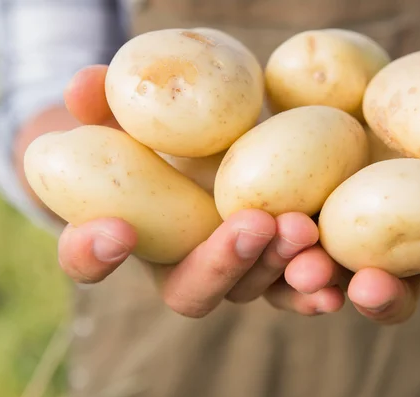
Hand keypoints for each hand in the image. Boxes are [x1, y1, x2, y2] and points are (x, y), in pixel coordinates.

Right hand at [57, 65, 345, 316]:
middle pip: (192, 290)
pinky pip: (293, 287)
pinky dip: (312, 289)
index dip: (92, 254)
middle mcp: (180, 267)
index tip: (116, 229)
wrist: (209, 143)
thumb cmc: (160, 134)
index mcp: (129, 237)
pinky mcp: (276, 263)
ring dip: (278, 267)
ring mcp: (232, 271)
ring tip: (302, 232)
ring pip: (251, 289)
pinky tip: (333, 283)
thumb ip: (102, 103)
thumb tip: (86, 82)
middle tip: (251, 225)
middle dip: (222, 263)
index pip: (89, 260)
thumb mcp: (127, 112)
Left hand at [279, 109, 419, 323]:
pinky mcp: (297, 238)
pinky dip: (273, 256)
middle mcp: (391, 267)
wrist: (380, 137)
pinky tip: (263, 234)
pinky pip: (281, 256)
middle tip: (367, 284)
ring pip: (329, 285)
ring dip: (316, 282)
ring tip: (304, 266)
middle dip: (379, 295)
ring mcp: (341, 257)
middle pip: (387, 297)